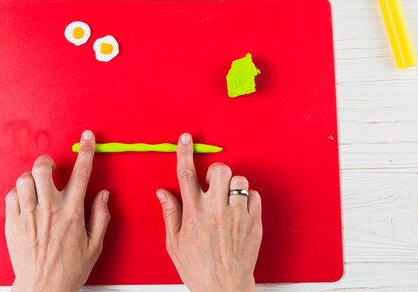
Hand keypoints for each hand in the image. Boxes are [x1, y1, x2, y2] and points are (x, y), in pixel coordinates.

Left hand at [5, 130, 109, 291]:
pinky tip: (26, 202)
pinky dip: (18, 194)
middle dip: (46, 162)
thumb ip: (100, 217)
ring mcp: (29, 215)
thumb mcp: (94, 246)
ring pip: (24, 179)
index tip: (88, 137)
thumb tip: (104, 195)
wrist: (42, 289)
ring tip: (36, 188)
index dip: (87, 151)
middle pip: (42, 168)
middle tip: (49, 169)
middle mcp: (49, 209)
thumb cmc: (68, 270)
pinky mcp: (13, 223)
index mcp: (72, 213)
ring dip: (31, 179)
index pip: (82, 173)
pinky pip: (11, 196)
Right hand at [156, 133, 261, 291]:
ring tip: (227, 198)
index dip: (185, 152)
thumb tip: (162, 193)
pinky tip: (239, 209)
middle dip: (215, 171)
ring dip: (232, 185)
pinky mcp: (253, 222)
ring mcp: (237, 215)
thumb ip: (170, 214)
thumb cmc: (199, 269)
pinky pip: (254, 196)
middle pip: (219, 170)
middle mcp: (216, 210)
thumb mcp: (174, 243)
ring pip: (240, 180)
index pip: (186, 174)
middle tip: (212, 183)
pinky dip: (247, 198)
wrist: (225, 289)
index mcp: (194, 213)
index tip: (185, 139)